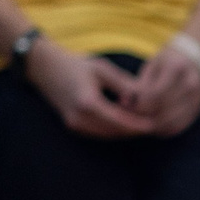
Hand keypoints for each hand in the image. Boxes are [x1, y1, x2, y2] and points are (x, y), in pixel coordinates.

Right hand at [23, 40, 150, 137]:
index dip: (139, 124)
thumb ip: (123, 84)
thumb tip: (141, 99)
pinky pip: (98, 132)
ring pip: (107, 135)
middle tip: (155, 125)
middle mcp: (80, 118)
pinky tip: (125, 123)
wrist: (43, 68)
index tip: (157, 122)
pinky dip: (113, 130)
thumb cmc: (73, 64)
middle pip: (115, 132)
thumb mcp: (101, 68)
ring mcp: (74, 124)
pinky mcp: (72, 125)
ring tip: (143, 125)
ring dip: (125, 132)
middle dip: (135, 130)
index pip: (120, 121)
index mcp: (88, 103)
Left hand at [126, 43, 199, 136]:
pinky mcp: (197, 109)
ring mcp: (197, 98)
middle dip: (143, 116)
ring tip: (137, 123)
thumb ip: (138, 85)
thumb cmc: (163, 65)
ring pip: (171, 121)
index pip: (155, 93)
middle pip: (164, 109)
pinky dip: (162, 130)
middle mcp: (191, 83)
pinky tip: (150, 127)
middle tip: (128, 118)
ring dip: (152, 126)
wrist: (192, 62)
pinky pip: (178, 126)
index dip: (139, 104)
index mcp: (177, 67)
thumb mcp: (150, 68)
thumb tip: (124, 103)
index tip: (125, 106)